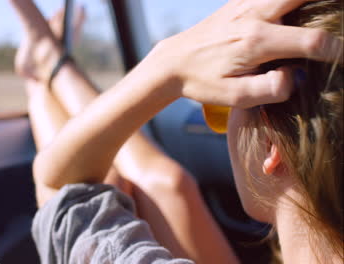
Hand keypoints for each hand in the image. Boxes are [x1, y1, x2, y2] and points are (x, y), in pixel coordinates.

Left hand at [154, 0, 342, 107]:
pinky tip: (293, 14)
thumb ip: (270, 90)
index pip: (311, 40)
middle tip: (336, 23)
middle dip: (330, 9)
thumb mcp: (233, 97)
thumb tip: (296, 76)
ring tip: (321, 16)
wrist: (173, 61)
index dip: (334, 50)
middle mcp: (254, 15)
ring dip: (309, 1)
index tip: (339, 59)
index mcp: (256, 42)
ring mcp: (246, 3)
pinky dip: (289, 0)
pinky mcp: (240, 1)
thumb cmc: (202, 82)